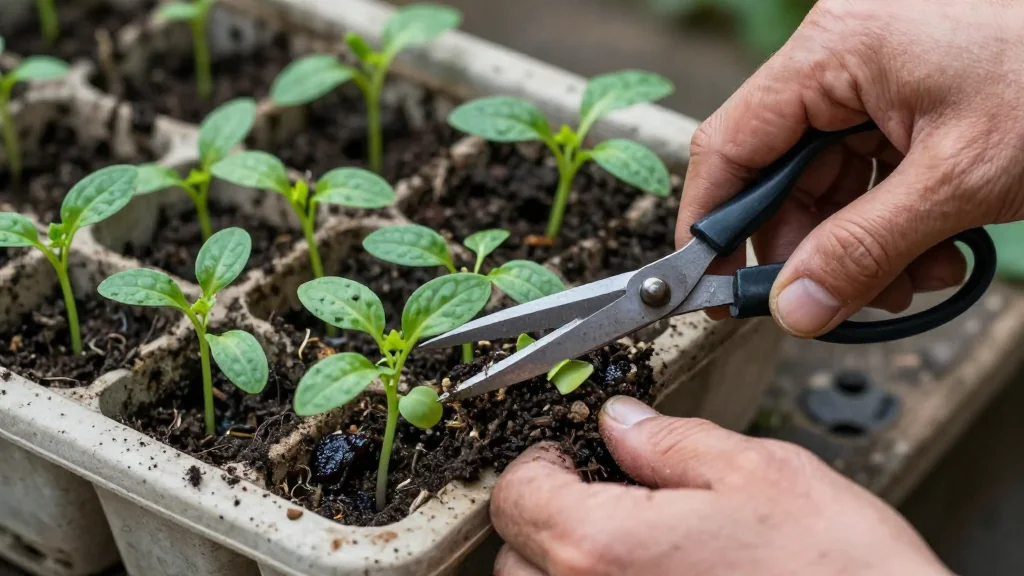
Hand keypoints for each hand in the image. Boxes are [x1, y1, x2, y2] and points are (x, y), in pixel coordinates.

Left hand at [491, 396, 948, 575]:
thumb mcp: (759, 474)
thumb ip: (672, 442)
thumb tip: (622, 422)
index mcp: (604, 549)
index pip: (515, 497)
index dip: (539, 465)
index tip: (570, 456)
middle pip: (515, 559)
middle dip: (547, 519)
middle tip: (604, 497)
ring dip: (568, 566)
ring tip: (635, 545)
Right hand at [676, 0, 1023, 336]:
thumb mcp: (959, 178)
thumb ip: (864, 249)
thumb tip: (794, 308)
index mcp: (834, 50)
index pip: (730, 145)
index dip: (710, 223)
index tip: (706, 285)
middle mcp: (843, 59)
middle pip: (779, 174)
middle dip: (805, 249)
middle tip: (822, 305)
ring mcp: (876, 80)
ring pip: (828, 186)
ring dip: (857, 249)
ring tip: (909, 280)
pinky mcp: (908, 103)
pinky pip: (870, 179)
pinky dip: (890, 229)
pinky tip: (932, 255)